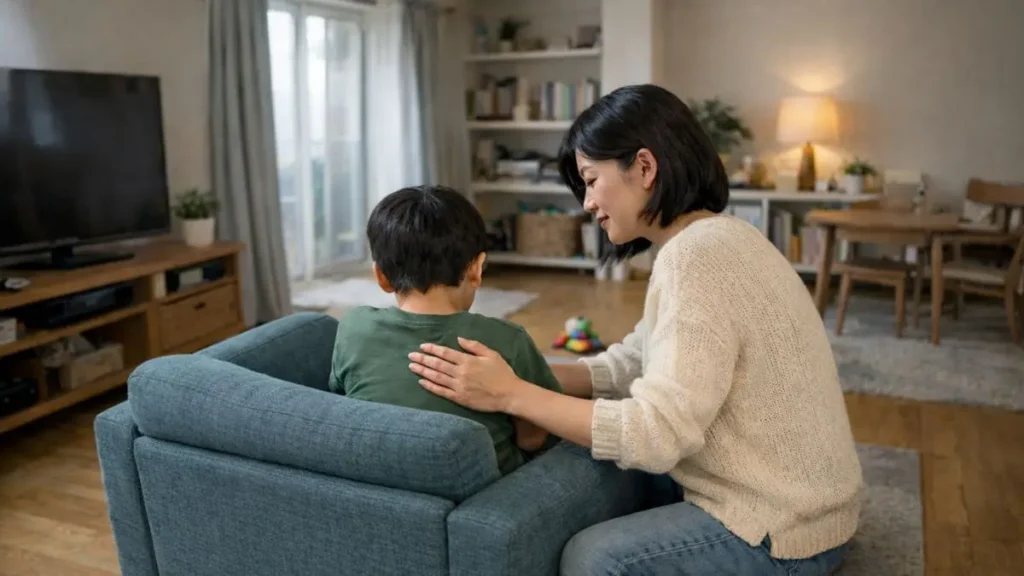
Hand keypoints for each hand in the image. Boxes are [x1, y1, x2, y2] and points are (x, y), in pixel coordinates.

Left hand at [408, 337, 522, 412]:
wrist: (509, 394)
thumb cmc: (502, 373)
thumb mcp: (491, 354)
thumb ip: (474, 346)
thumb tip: (459, 339)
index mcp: (468, 360)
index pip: (445, 353)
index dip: (432, 349)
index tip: (422, 346)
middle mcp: (460, 373)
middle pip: (437, 364)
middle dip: (422, 359)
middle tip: (411, 355)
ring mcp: (458, 386)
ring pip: (436, 377)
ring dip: (423, 371)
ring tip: (412, 366)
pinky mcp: (459, 398)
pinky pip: (441, 392)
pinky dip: (430, 386)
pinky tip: (421, 382)